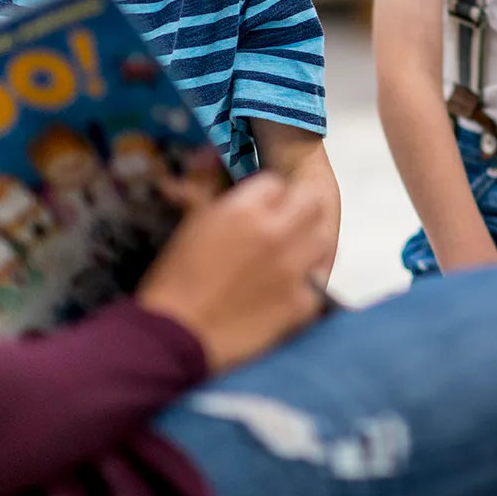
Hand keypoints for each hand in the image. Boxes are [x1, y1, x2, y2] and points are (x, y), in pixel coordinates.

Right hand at [137, 173, 330, 373]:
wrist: (173, 338)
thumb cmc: (172, 281)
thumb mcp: (188, 226)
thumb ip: (205, 189)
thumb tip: (209, 157)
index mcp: (244, 209)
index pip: (275, 183)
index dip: (267, 195)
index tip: (261, 208)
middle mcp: (276, 232)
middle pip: (311, 202)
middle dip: (299, 209)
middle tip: (285, 225)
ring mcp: (293, 268)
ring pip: (324, 240)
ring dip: (310, 244)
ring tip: (292, 257)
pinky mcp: (302, 303)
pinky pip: (318, 283)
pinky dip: (306, 286)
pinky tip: (288, 292)